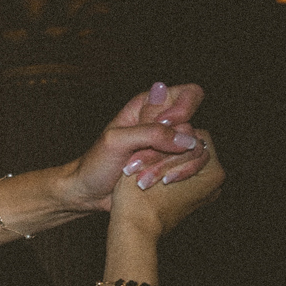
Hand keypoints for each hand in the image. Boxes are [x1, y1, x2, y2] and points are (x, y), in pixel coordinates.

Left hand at [65, 83, 210, 210]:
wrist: (89, 192)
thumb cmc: (96, 163)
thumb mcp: (116, 141)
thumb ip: (150, 132)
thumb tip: (187, 138)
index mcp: (149, 105)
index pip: (189, 93)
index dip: (184, 109)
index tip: (165, 125)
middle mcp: (165, 122)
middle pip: (190, 128)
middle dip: (165, 150)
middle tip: (135, 163)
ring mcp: (172, 145)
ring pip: (195, 149)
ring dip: (168, 166)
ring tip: (141, 179)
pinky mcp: (175, 165)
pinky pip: (194, 166)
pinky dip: (179, 175)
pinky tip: (161, 183)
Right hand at [111, 129, 223, 236]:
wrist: (133, 230)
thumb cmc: (141, 196)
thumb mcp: (152, 156)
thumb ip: (166, 134)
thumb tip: (169, 109)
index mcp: (214, 172)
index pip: (196, 135)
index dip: (171, 135)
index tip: (153, 144)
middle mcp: (214, 184)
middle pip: (191, 148)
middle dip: (168, 150)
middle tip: (146, 156)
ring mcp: (203, 195)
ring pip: (183, 162)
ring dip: (163, 161)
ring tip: (144, 168)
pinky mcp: (189, 202)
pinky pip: (179, 177)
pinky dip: (164, 173)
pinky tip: (148, 178)